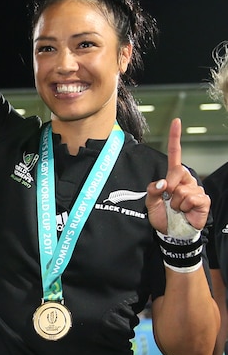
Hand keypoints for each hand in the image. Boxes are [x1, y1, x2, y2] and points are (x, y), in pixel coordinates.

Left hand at [146, 117, 208, 233]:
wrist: (172, 233)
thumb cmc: (163, 216)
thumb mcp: (150, 202)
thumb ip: (153, 190)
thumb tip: (164, 183)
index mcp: (173, 177)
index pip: (175, 154)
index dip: (175, 138)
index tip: (176, 121)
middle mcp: (186, 180)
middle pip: (177, 172)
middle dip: (169, 187)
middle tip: (169, 200)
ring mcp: (196, 189)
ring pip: (182, 189)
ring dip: (175, 202)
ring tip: (177, 208)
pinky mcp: (204, 200)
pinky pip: (191, 198)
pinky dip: (184, 206)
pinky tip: (185, 211)